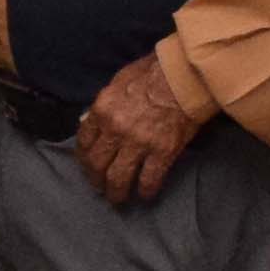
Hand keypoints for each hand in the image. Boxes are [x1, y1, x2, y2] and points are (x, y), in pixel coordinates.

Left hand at [76, 49, 208, 207]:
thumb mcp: (119, 81)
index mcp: (102, 110)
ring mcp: (138, 143)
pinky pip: (149, 180)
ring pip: (118, 178)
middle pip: (97, 165)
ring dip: (116, 192)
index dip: (83, 158)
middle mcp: (116, 129)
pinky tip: (145, 194)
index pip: (84, 142)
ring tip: (118, 199)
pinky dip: (145, 191)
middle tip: (100, 187)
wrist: (186, 74)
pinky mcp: (162, 152)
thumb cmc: (154, 72)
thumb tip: (90, 120)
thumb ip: (104, 104)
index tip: (88, 165)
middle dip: (96, 180)